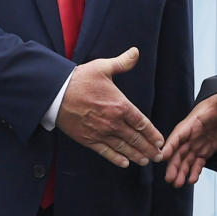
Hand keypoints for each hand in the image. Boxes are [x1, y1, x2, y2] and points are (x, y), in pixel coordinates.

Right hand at [56, 47, 163, 167]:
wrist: (56, 93)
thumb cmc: (80, 79)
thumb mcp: (103, 67)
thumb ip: (122, 62)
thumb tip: (136, 52)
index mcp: (120, 105)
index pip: (142, 123)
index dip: (153, 134)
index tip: (160, 141)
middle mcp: (113, 122)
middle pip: (135, 139)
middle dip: (148, 148)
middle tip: (158, 156)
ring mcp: (100, 132)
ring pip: (123, 148)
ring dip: (136, 156)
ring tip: (145, 161)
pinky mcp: (88, 139)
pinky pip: (105, 152)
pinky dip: (116, 159)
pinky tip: (124, 163)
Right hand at [162, 88, 216, 187]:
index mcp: (191, 124)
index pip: (178, 135)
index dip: (170, 145)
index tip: (163, 156)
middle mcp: (190, 136)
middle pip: (178, 152)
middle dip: (173, 165)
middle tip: (170, 178)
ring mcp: (196, 145)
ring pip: (185, 161)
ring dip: (181, 172)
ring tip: (178, 184)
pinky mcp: (204, 152)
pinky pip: (197, 164)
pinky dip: (194, 172)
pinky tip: (192, 180)